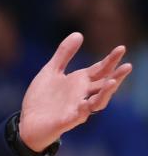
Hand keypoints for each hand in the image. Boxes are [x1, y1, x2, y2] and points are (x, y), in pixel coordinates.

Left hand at [20, 32, 132, 150]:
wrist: (27, 122)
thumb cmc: (42, 98)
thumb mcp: (51, 71)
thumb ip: (64, 54)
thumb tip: (79, 33)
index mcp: (79, 82)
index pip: (100, 70)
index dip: (110, 60)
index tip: (121, 48)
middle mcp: (82, 95)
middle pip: (103, 86)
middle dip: (116, 76)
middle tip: (128, 66)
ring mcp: (76, 109)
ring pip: (97, 103)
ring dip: (105, 93)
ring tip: (112, 82)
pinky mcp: (66, 121)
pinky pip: (78, 116)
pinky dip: (82, 110)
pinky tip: (84, 103)